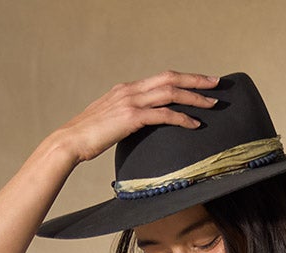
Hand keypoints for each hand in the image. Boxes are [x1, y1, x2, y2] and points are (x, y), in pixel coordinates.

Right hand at [52, 71, 219, 164]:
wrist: (69, 141)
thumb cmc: (87, 137)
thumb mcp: (110, 122)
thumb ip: (125, 118)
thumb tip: (138, 125)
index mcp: (126, 89)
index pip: (160, 78)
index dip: (183, 78)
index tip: (200, 82)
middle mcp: (130, 90)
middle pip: (170, 78)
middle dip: (195, 80)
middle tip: (216, 83)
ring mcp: (131, 102)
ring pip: (170, 92)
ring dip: (194, 97)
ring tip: (212, 103)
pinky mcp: (131, 118)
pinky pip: (163, 114)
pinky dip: (181, 118)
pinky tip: (194, 125)